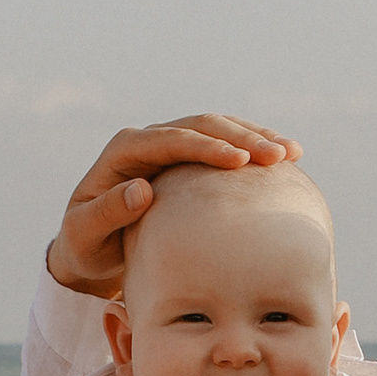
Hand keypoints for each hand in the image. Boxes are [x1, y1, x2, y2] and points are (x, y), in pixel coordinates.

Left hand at [48, 114, 299, 296]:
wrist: (90, 249)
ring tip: (292, 153)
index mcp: (124, 150)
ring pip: (220, 129)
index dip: (207, 147)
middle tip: (278, 155)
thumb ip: (108, 212)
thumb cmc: (85, 245)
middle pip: (202, 126)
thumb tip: (142, 189)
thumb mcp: (84, 234)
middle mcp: (149, 140)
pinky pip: (226, 145)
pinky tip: (286, 160)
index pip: (172, 140)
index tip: (239, 161)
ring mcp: (171, 146)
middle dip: (243, 137)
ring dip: (257, 138)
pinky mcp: (189, 160)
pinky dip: (255, 150)